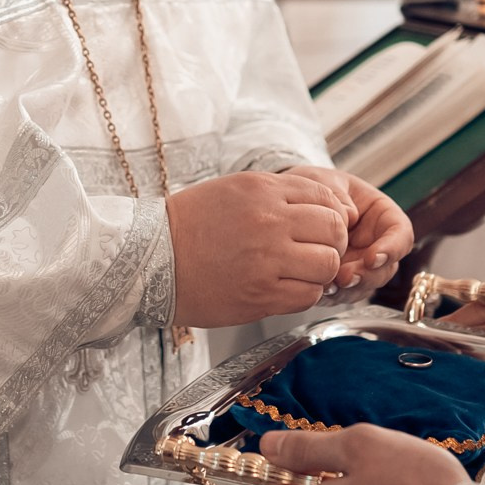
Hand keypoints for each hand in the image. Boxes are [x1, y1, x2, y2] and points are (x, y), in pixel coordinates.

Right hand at [166, 172, 349, 325]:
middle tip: (316, 252)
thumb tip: (325, 207)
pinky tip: (285, 288)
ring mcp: (267, 259)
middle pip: (335, 231)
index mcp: (264, 190)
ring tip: (300, 272)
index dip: (333, 216)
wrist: (150, 259)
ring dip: (320, 271)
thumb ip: (279, 194)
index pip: (327, 199)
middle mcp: (270, 220)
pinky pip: (308, 295)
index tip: (321, 229)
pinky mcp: (261, 294)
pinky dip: (304, 293)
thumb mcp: (235, 190)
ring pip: (327, 265)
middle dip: (333, 244)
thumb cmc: (191, 224)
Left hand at [279, 166, 410, 292]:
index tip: (372, 257)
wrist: (289, 203)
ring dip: (350, 289)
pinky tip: (319, 289)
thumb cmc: (315, 187)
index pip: (401, 234)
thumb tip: (349, 217)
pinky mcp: (340, 280)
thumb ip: (338, 196)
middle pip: (386, 267)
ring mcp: (359, 264)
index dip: (392, 249)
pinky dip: (333, 294)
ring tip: (328, 284)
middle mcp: (375, 243)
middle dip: (368, 275)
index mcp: (382, 216)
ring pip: (366, 285)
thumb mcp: (325, 181)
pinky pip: (343, 294)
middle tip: (346, 276)